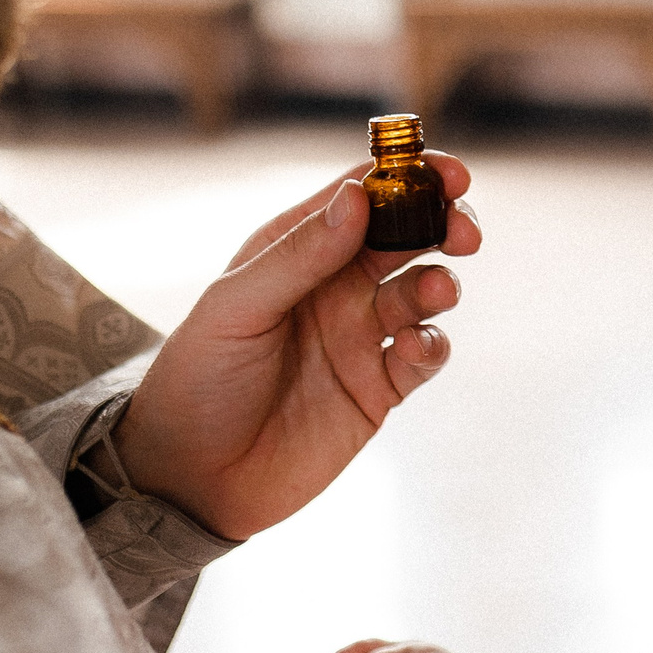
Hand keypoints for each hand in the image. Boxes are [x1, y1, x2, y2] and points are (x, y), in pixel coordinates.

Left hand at [112, 154, 481, 537]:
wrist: (189, 478)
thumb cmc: (196, 380)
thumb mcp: (236, 307)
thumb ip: (299, 254)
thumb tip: (358, 196)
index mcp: (297, 250)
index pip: (363, 196)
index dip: (409, 176)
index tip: (448, 174)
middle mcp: (335, 286)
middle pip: (408, 236)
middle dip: (443, 224)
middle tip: (463, 232)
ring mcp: (361, 336)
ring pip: (423, 292)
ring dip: (438, 284)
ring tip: (434, 292)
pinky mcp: (379, 389)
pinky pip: (424, 356)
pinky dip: (432, 345)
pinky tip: (414, 348)